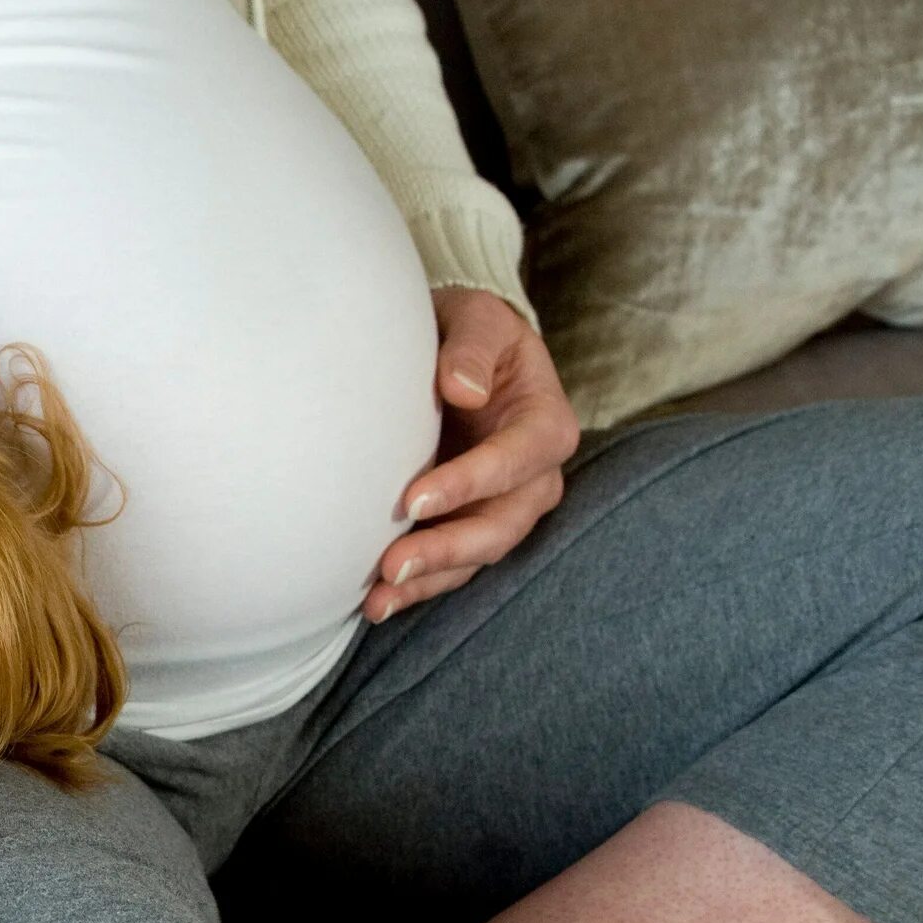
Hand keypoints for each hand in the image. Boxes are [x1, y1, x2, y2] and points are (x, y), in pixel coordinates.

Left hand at [367, 287, 580, 623]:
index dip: (469, 483)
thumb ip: (472, 346)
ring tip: (376, 600)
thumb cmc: (472, 333)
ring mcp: (504, 506)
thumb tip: (462, 388)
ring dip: (429, 580)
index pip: (515, 461)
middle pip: (501, 524)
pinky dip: (419, 586)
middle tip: (391, 565)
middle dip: (448, 548)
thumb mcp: (478, 318)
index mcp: (545, 423)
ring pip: (476, 555)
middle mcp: (534, 476)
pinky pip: (452, 565)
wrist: (460, 355)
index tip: (413, 499)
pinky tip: (376, 604)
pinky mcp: (471, 525)